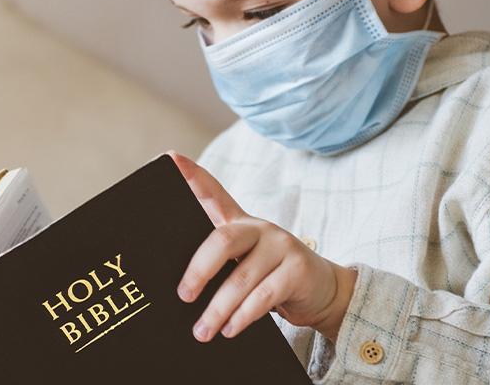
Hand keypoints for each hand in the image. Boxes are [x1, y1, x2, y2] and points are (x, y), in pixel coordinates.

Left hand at [166, 150, 357, 343]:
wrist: (320, 290)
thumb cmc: (269, 276)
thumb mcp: (243, 262)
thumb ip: (216, 263)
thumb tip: (179, 289)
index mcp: (239, 222)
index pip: (213, 193)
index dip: (191, 176)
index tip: (169, 159)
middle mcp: (259, 227)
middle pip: (223, 240)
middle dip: (199, 270)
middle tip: (183, 296)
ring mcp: (281, 244)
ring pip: (242, 277)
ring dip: (218, 309)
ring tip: (203, 331)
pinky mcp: (298, 268)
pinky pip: (264, 295)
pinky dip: (243, 315)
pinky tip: (230, 329)